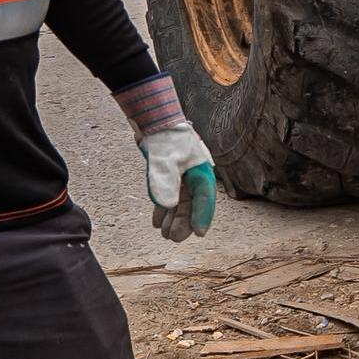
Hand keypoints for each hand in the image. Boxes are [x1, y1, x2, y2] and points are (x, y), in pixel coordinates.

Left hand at [120, 74, 219, 241]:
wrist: (154, 119)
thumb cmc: (165, 137)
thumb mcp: (164, 159)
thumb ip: (165, 183)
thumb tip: (168, 206)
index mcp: (201, 171)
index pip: (205, 198)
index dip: (202, 216)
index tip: (198, 233)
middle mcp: (194, 175)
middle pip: (193, 204)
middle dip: (184, 222)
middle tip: (174, 238)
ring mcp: (182, 176)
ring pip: (181, 203)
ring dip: (174, 218)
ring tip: (165, 234)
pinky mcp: (171, 175)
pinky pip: (170, 196)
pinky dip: (164, 209)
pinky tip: (157, 221)